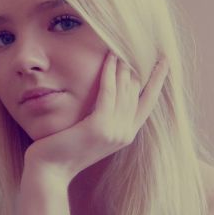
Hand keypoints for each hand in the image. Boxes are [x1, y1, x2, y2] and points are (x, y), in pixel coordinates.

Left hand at [23, 51, 168, 187]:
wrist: (49, 171)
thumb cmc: (63, 150)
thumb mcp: (89, 133)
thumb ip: (103, 117)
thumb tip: (108, 94)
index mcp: (125, 135)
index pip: (148, 102)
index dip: (157, 80)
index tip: (163, 61)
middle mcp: (124, 133)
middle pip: (137, 91)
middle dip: (139, 65)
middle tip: (141, 43)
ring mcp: (114, 131)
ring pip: (125, 89)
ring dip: (124, 64)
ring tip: (122, 44)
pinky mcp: (99, 127)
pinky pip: (108, 92)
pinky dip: (109, 73)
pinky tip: (109, 57)